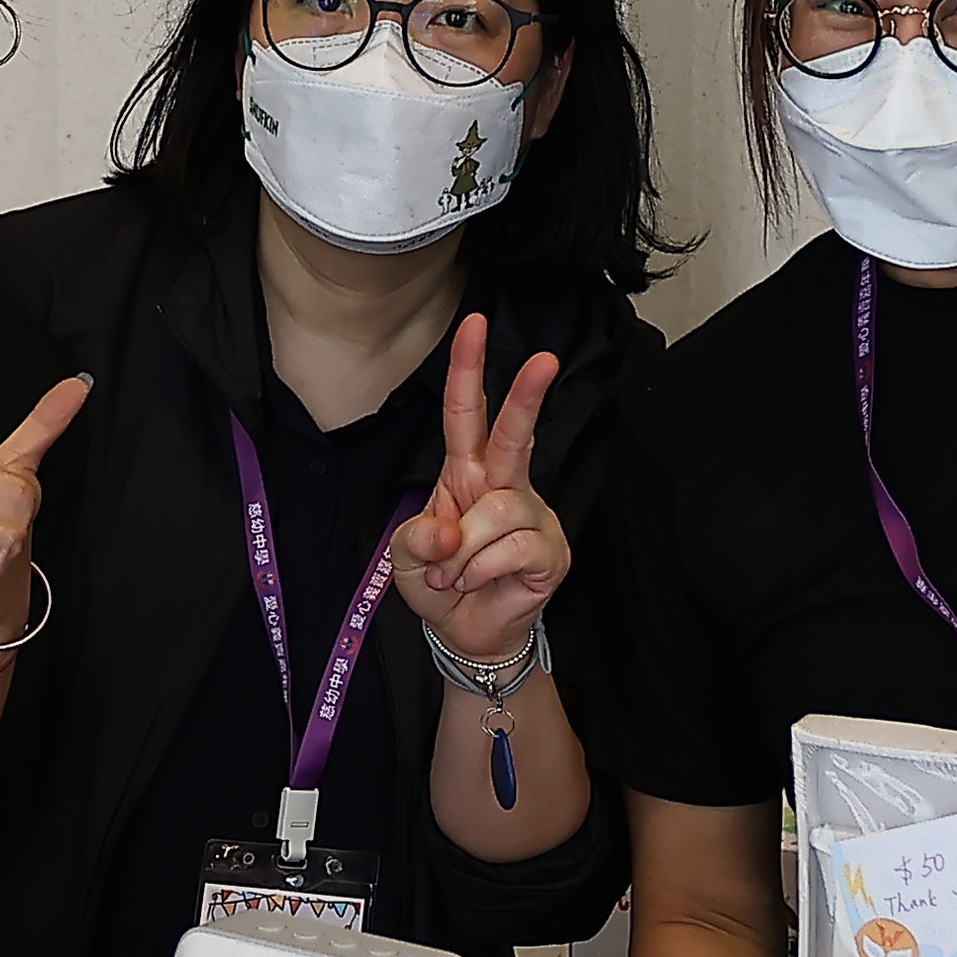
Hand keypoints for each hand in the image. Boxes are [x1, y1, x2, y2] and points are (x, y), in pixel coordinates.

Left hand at [395, 313, 569, 666]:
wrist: (465, 632)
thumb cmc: (440, 582)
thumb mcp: (406, 557)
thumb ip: (416, 537)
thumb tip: (450, 530)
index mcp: (467, 473)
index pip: (467, 413)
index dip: (469, 369)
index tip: (474, 324)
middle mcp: (505, 485)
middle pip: (515, 433)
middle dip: (528, 396)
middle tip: (544, 359)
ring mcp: (532, 516)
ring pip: (498, 512)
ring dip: (462, 551)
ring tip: (454, 574)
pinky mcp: (550, 551)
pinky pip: (511, 549)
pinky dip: (480, 571)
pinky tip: (477, 584)